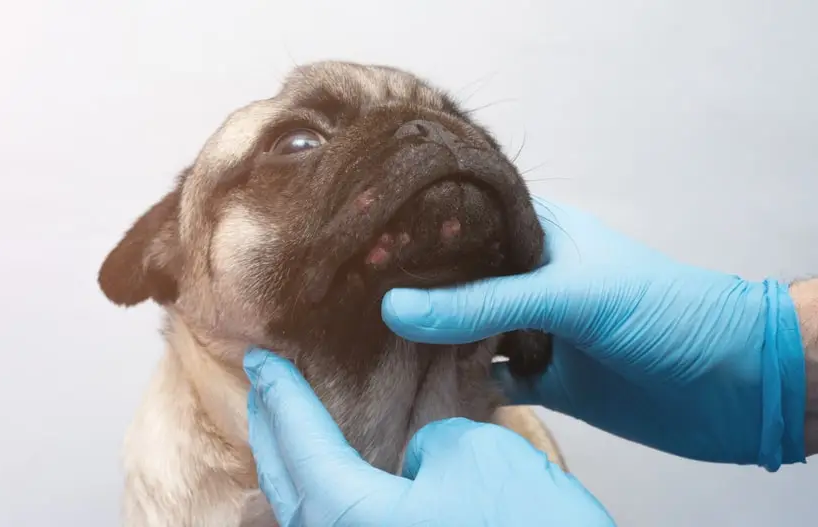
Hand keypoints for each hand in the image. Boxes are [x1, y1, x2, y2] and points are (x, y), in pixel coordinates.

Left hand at [243, 348, 615, 526]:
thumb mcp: (475, 456)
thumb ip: (428, 448)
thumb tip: (418, 464)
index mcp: (352, 517)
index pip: (299, 444)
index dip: (280, 395)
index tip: (260, 359)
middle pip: (288, 486)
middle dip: (271, 432)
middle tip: (263, 389)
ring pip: (310, 515)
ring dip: (296, 467)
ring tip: (292, 428)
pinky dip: (327, 496)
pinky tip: (340, 479)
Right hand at [381, 197, 806, 469]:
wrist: (731, 384)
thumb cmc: (664, 310)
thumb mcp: (568, 294)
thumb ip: (482, 304)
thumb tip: (394, 309)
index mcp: (537, 230)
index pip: (464, 219)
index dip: (416, 228)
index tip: (360, 240)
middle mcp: (527, 274)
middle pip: (456, 278)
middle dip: (412, 287)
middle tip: (351, 292)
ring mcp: (533, 326)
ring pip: (464, 328)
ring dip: (428, 336)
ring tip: (367, 335)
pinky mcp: (541, 375)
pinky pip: (485, 376)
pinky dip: (457, 379)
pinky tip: (417, 378)